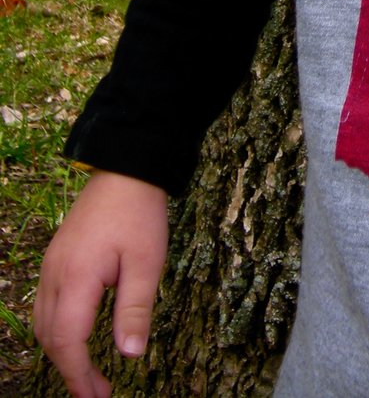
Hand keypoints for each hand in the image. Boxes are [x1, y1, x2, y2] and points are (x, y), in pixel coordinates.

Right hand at [33, 170, 168, 397]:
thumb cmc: (139, 213)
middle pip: (50, 337)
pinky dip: (58, 330)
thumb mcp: (147, 262)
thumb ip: (135, 309)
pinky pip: (46, 305)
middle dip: (70, 371)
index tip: (97, 397)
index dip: (79, 375)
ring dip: (62, 352)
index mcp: (76, 277)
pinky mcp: (56, 259)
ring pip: (44, 323)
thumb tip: (129, 354)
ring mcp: (51, 265)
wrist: (126, 169)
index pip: (67, 341)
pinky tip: (78, 338)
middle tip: (97, 393)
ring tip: (88, 374)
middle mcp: (55, 274)